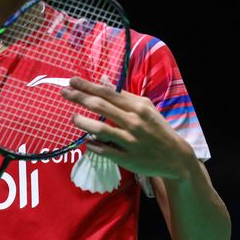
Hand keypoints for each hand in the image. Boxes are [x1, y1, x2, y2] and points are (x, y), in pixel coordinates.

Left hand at [61, 77, 195, 179]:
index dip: (88, 86)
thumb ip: (123, 95)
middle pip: (101, 106)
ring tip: (73, 118)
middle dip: (79, 97)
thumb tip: (102, 79)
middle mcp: (133, 122)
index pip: (108, 93)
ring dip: (83, 122)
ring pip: (100, 129)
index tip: (72, 80)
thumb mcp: (145, 108)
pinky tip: (87, 141)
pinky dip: (93, 144)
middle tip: (64, 92)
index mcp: (137, 107)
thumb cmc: (157, 128)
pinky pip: (104, 150)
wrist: (175, 157)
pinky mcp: (128, 159)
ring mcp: (130, 141)